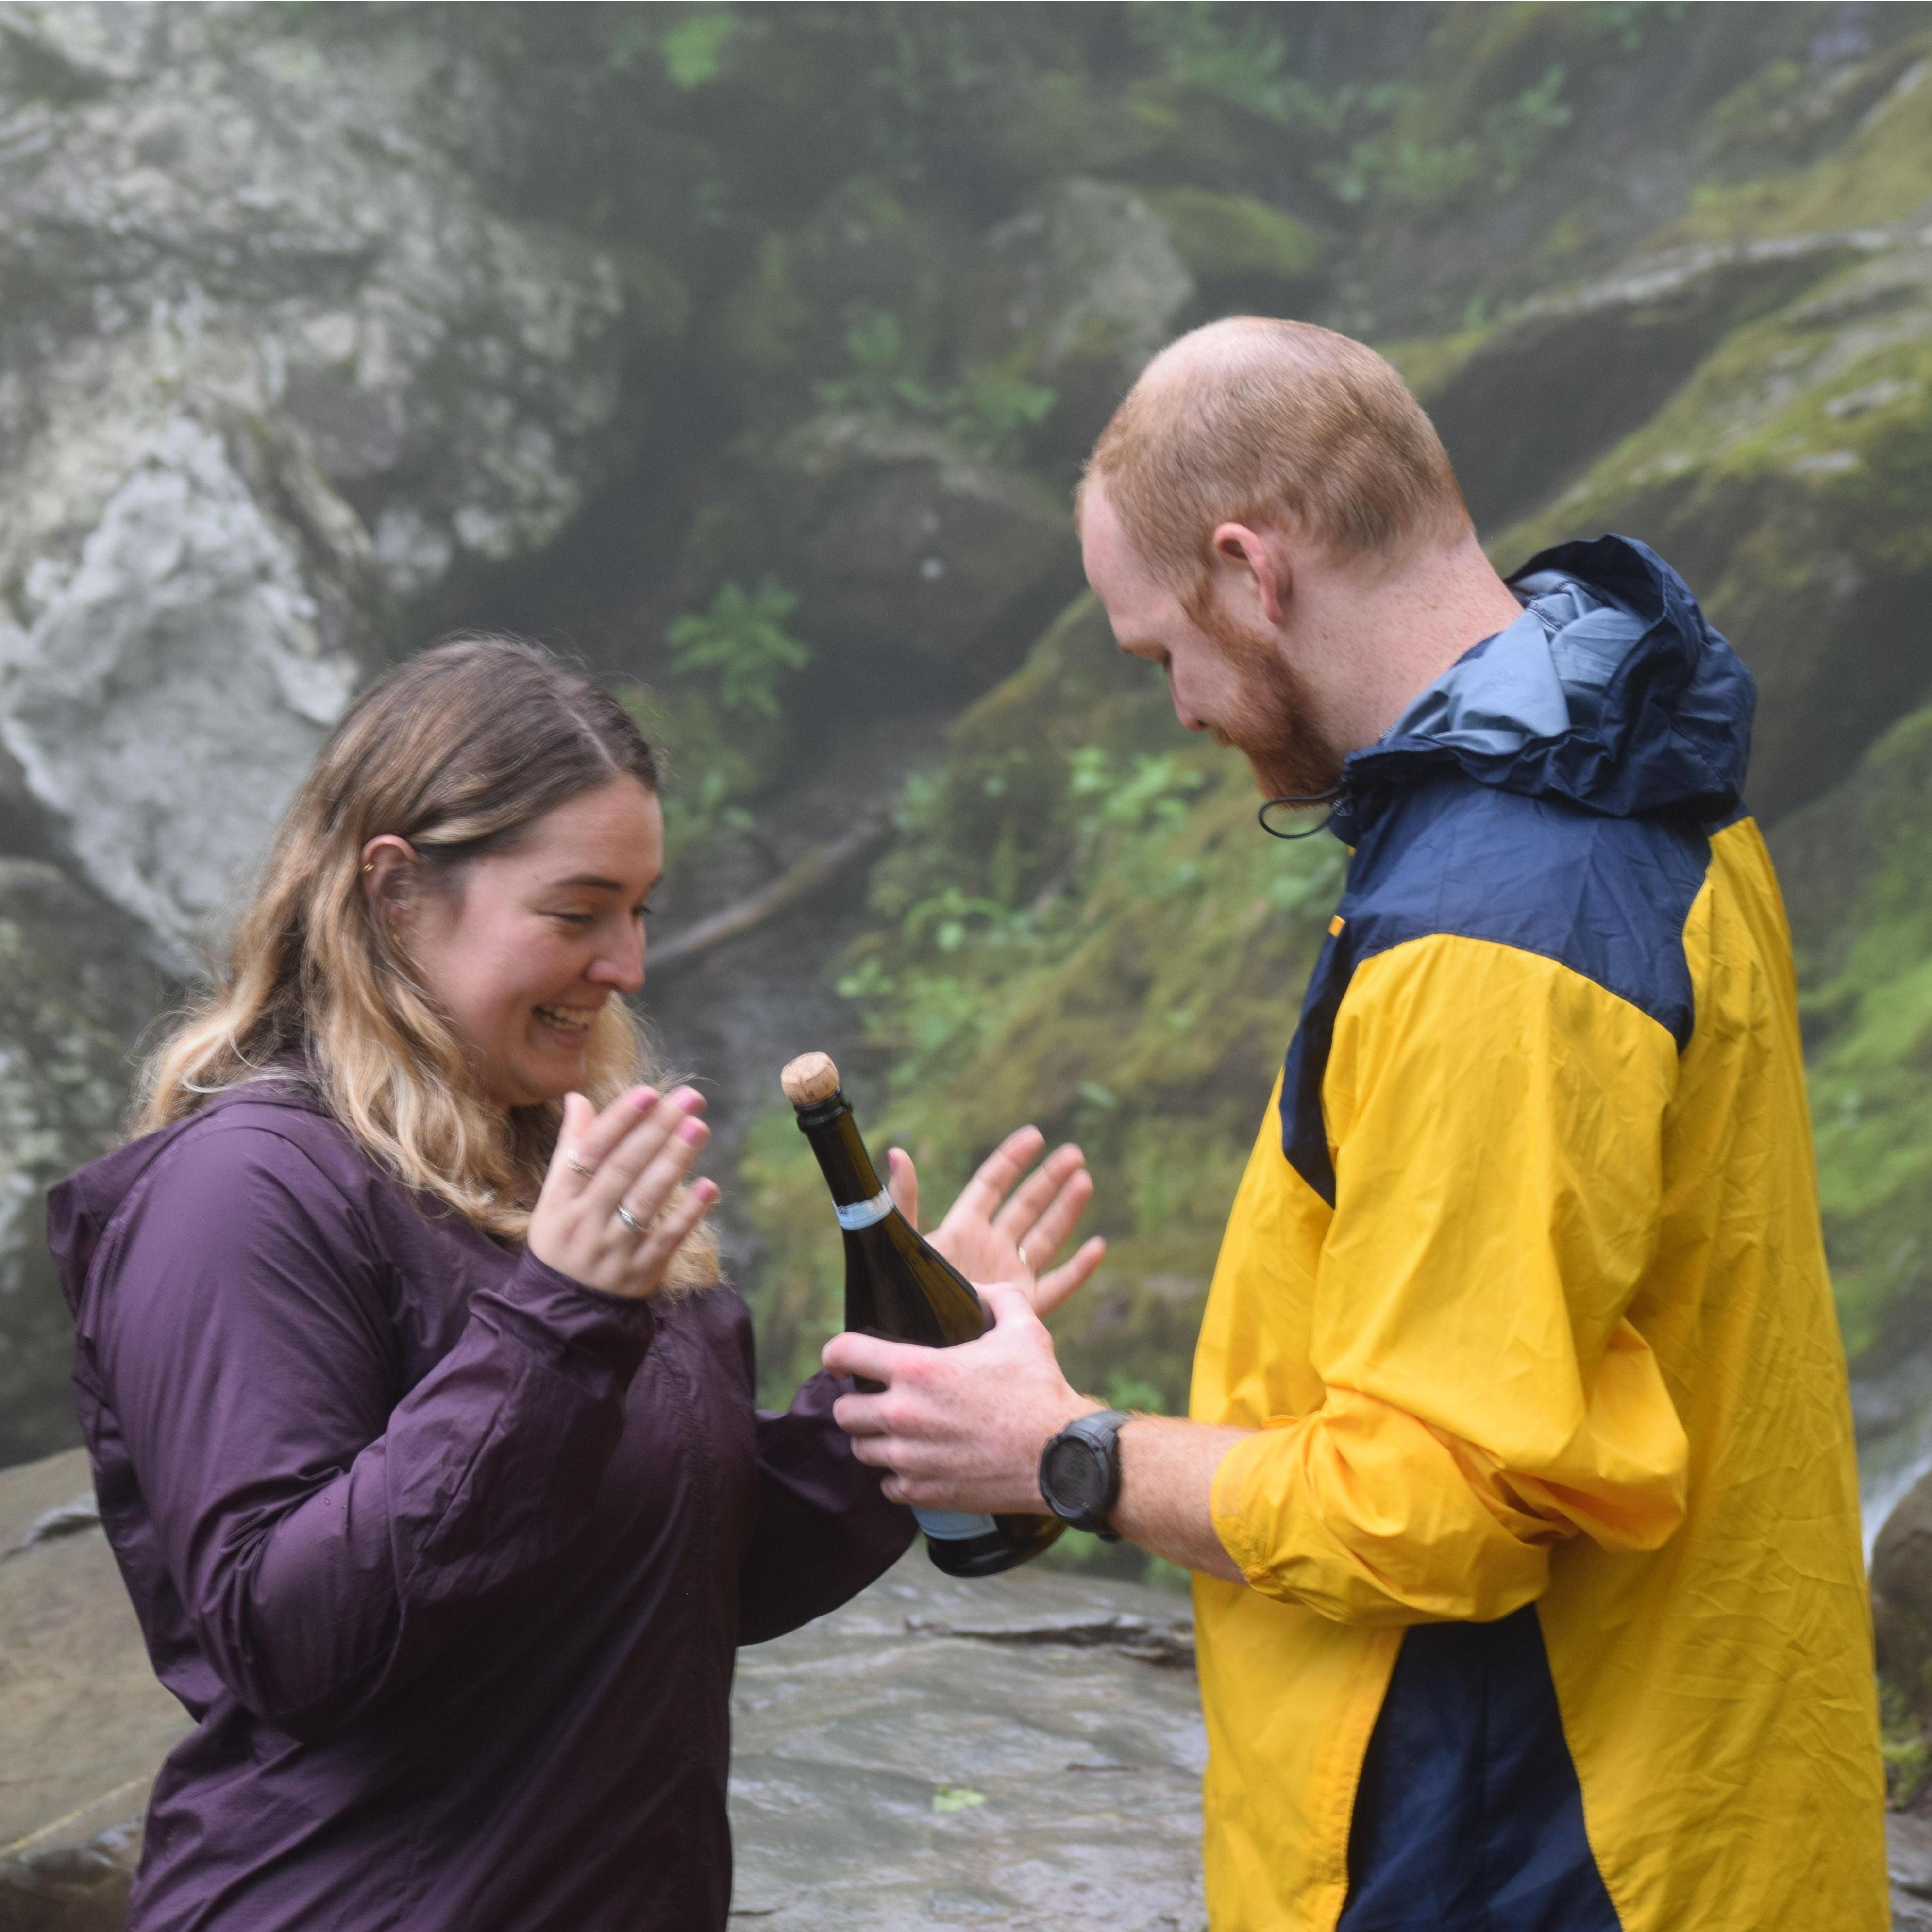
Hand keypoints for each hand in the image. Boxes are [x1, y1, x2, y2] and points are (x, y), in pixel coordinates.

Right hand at [528, 1086, 717, 1298]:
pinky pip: (667, 1239)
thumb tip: (577, 1098)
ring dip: (674, 1162)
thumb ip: (571, 1147)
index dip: (620, 1121)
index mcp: (560, 1199)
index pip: (591, 1152)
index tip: (649, 1092)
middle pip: (622, 1169)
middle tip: (690, 1098)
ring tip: (699, 1127)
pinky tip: (710, 1187)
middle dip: (657, 1130)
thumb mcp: (553, 1196)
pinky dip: (689, 1213)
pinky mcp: (640, 1272)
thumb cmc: (563, 1236)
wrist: (561, 1309)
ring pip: (646, 1200)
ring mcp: (613, 1249)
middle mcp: (584, 1222)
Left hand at [823, 1284, 1098, 1513]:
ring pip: (862, 1449)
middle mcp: (903, 1415)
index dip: (836, 1353)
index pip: (844, 1353)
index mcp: (918, 1370)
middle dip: (856, 1401)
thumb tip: (980, 1289)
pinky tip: (918, 1462)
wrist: (1059, 1458)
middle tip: (876, 1398)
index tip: (841, 1359)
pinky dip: (897, 1474)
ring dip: (875, 1439)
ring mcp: (910, 1458)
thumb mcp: (1024, 1329)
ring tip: (898, 1431)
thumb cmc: (1039, 1391)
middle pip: (844, 1411)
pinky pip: (888, 1485)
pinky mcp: (924, 1491)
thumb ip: (998, 1298)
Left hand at [885, 1128, 1104, 1316]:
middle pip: (1025, 1205)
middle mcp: (989, 1249)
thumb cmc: (902, 1298)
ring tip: (1084, 1181)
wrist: (916, 1347)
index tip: (1035, 1135)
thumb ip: (903, 1201)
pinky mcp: (1022, 1308)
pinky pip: (1058, 1286)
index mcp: (961, 1231)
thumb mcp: (902, 1244)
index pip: (991, 1185)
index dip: (1012, 1160)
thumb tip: (897, 1153)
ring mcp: (1008, 1278)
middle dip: (1049, 1178)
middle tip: (1074, 1153)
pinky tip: (1097, 1247)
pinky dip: (1079, 1269)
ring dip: (1066, 1210)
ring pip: (1046, 1237)